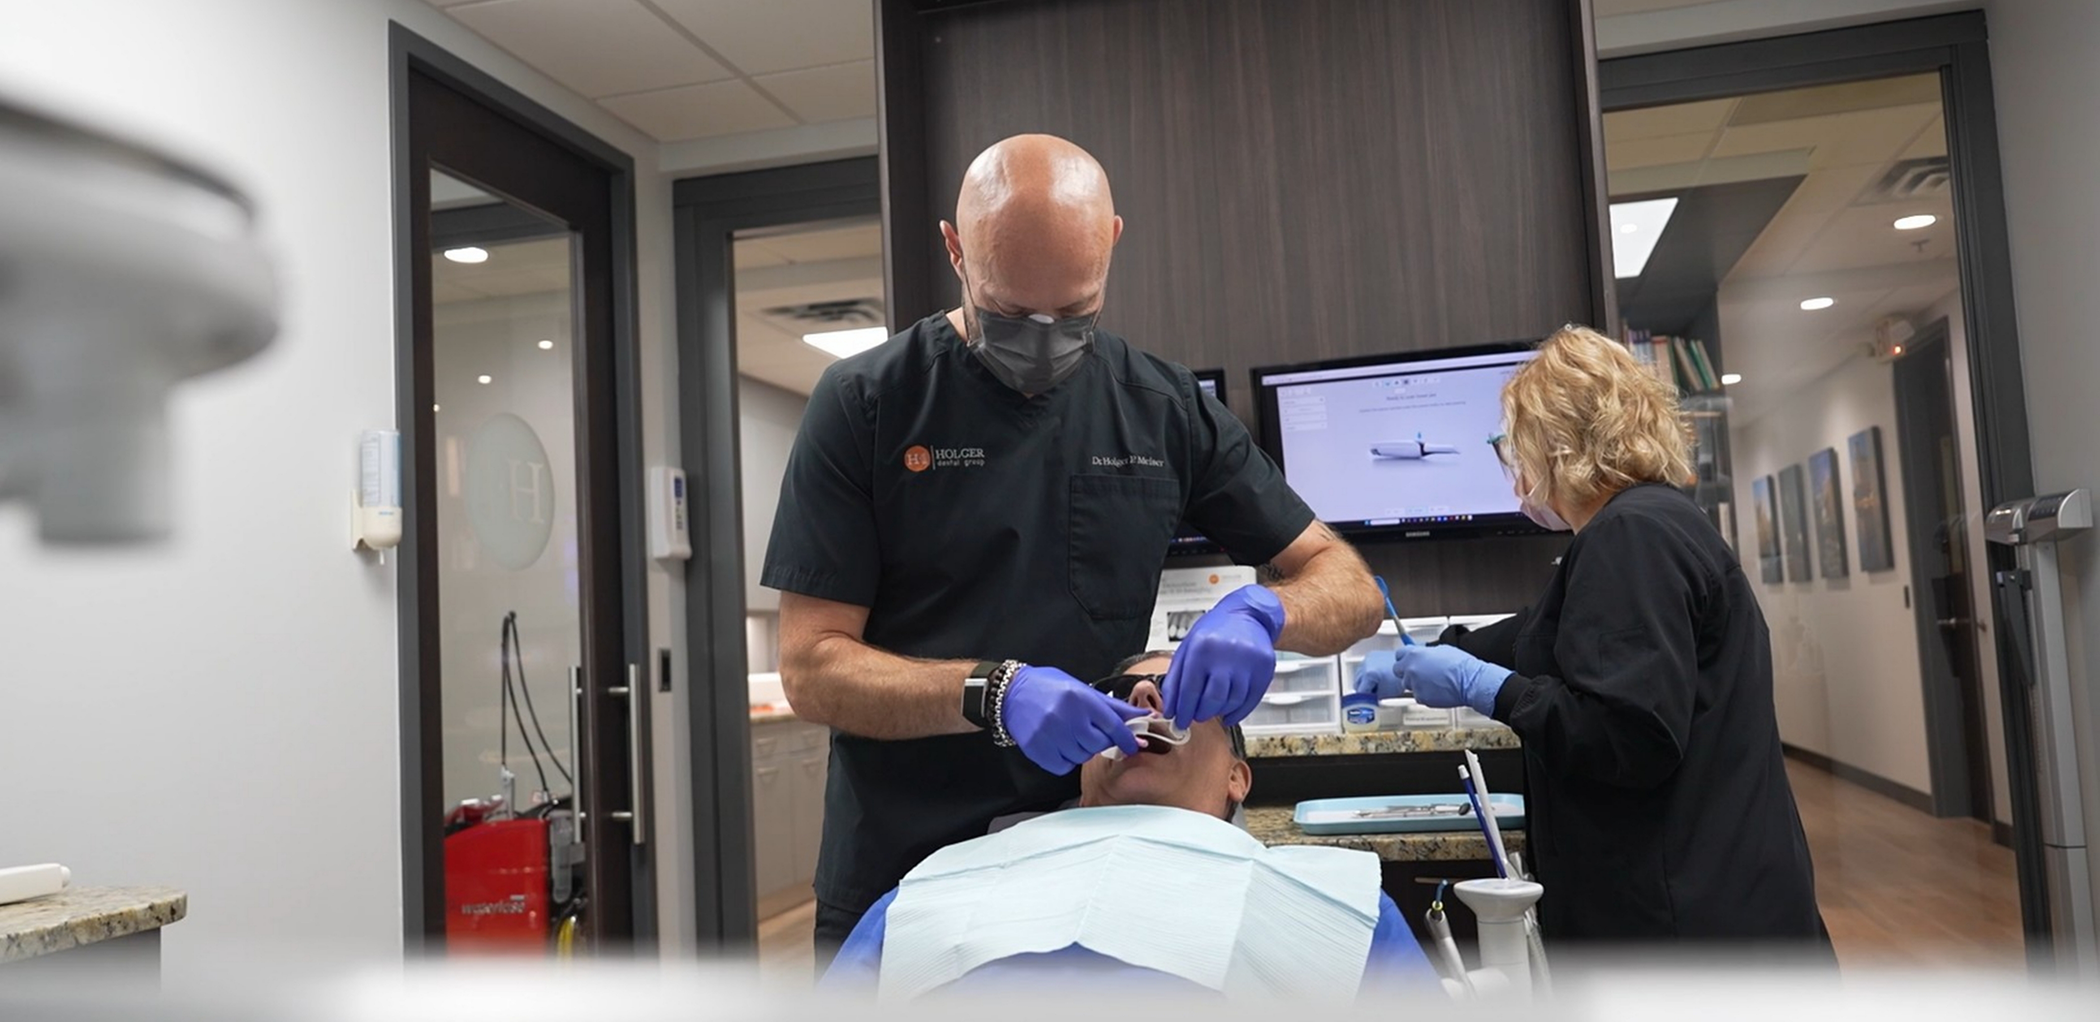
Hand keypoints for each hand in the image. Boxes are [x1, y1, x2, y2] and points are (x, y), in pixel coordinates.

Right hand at [1001, 665, 1149, 773]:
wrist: (1011, 693)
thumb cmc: (1048, 688)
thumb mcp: (1082, 689)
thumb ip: (1113, 707)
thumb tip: (1143, 716)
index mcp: (1080, 699)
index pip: (1113, 725)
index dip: (1127, 738)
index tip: (1134, 744)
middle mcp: (1066, 716)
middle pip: (1098, 744)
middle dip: (1099, 741)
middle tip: (1089, 731)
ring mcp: (1050, 734)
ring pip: (1082, 756)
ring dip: (1082, 750)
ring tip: (1070, 734)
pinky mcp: (1037, 749)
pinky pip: (1063, 766)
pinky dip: (1066, 760)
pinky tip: (1059, 745)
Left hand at [1162, 585, 1286, 728]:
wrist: (1249, 615)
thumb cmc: (1216, 631)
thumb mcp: (1188, 647)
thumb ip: (1176, 678)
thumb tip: (1171, 708)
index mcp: (1202, 648)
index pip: (1189, 690)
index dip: (1183, 711)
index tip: (1180, 722)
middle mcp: (1226, 655)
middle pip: (1212, 700)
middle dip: (1201, 714)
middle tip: (1196, 716)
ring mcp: (1248, 663)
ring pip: (1232, 702)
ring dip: (1219, 712)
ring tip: (1212, 709)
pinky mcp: (1264, 670)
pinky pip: (1251, 702)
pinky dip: (1238, 713)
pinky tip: (1229, 714)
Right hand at [1354, 649, 1403, 698]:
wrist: (1408, 662)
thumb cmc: (1400, 678)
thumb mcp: (1386, 693)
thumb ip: (1373, 698)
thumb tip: (1366, 702)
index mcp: (1369, 674)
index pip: (1360, 692)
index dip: (1363, 700)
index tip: (1366, 704)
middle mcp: (1365, 665)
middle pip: (1357, 683)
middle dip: (1363, 690)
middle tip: (1370, 696)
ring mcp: (1367, 659)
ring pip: (1359, 675)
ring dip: (1364, 682)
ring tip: (1375, 686)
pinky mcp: (1370, 655)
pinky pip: (1363, 668)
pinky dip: (1367, 674)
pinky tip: (1376, 678)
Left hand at [1368, 644, 1511, 717]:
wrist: (1470, 682)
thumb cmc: (1460, 665)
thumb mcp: (1441, 650)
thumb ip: (1426, 653)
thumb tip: (1422, 654)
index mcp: (1414, 654)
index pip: (1399, 655)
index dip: (1404, 658)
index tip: (1407, 660)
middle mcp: (1410, 669)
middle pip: (1398, 671)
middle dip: (1406, 671)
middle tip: (1418, 673)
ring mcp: (1414, 684)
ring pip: (1408, 685)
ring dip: (1416, 684)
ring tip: (1433, 682)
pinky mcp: (1420, 697)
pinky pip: (1418, 696)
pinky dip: (1425, 694)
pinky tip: (1437, 690)